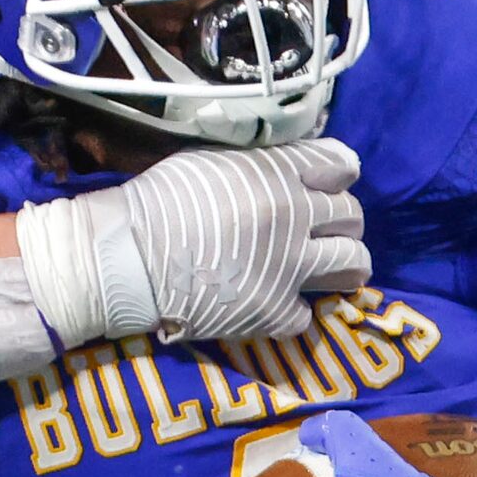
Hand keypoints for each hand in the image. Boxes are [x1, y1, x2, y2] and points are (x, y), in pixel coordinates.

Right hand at [17, 139, 367, 345]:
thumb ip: (259, 166)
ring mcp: (287, 266)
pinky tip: (278, 304)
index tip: (329, 187)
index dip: (338, 177)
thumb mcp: (211, 162)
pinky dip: (295, 310)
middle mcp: (293, 216)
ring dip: (346, 265)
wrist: (125, 258)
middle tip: (328, 233)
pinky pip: (307, 313)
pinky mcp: (273, 310)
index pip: (338, 167)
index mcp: (275, 174)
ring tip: (336, 270)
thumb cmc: (157, 204)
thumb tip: (290, 171)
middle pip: (351, 216)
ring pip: (351, 263)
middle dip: (343, 223)